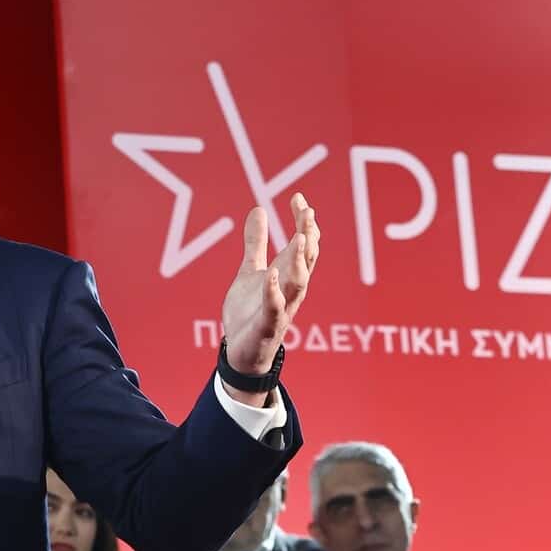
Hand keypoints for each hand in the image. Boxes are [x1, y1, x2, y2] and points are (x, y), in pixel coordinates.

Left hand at [220, 192, 320, 400]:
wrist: (241, 352)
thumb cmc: (250, 311)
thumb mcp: (250, 271)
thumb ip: (256, 243)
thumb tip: (258, 209)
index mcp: (288, 275)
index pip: (304, 244)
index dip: (304, 221)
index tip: (299, 197)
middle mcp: (291, 290)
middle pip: (308, 260)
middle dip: (309, 236)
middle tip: (308, 213)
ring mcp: (282, 308)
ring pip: (299, 283)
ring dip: (301, 261)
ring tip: (299, 238)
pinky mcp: (268, 326)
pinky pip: (275, 308)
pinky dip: (275, 292)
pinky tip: (272, 275)